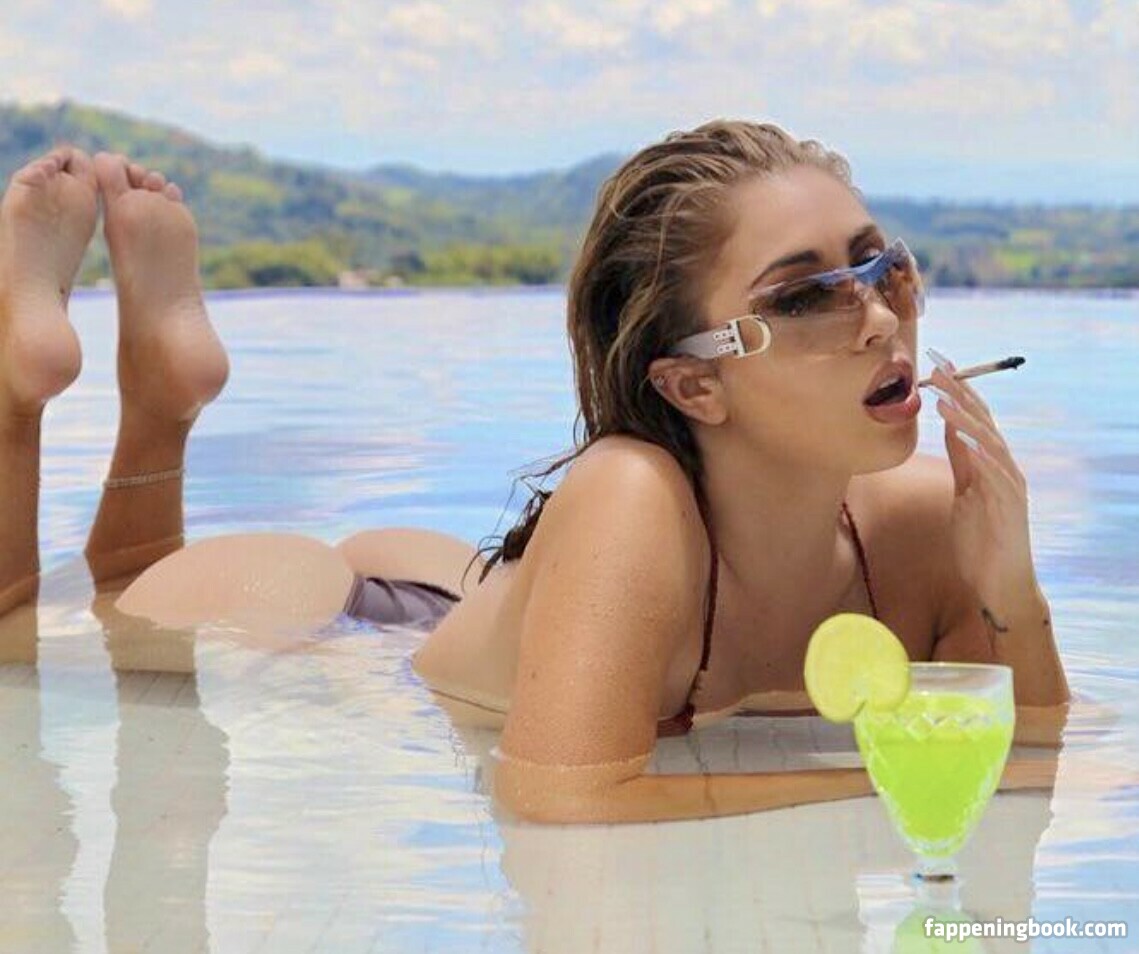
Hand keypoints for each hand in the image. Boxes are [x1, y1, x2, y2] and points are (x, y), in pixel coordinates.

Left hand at [928, 354, 1038, 610]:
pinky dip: (984, 456)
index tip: (936, 364)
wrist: (998, 582)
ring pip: (990, 443)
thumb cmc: (981, 539)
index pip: (973, 416)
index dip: (956, 390)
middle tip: (938, 368)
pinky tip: (969, 441)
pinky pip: (998, 476)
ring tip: (945, 401)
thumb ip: (961, 460)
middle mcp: (1004, 467)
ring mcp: (1010, 486)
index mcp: (990, 462)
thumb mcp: (964, 492)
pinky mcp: (1011, 507)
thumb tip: (950, 425)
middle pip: (983, 422)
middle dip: (960, 394)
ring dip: (967, 420)